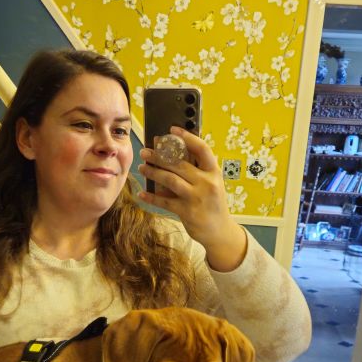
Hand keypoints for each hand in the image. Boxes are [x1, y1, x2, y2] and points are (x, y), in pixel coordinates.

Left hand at [138, 127, 246, 271]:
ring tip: (142, 168)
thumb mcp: (211, 184)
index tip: (172, 130)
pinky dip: (152, 197)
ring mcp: (197, 198)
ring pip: (170, 180)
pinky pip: (165, 202)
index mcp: (213, 172)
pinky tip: (142, 193)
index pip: (202, 149)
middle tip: (145, 152)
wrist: (220, 231)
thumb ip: (197, 171)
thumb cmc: (212, 204)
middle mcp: (206, 183)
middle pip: (179, 164)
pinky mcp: (187, 212)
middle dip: (159, 156)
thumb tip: (172, 155)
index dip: (187, 137)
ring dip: (153, 173)